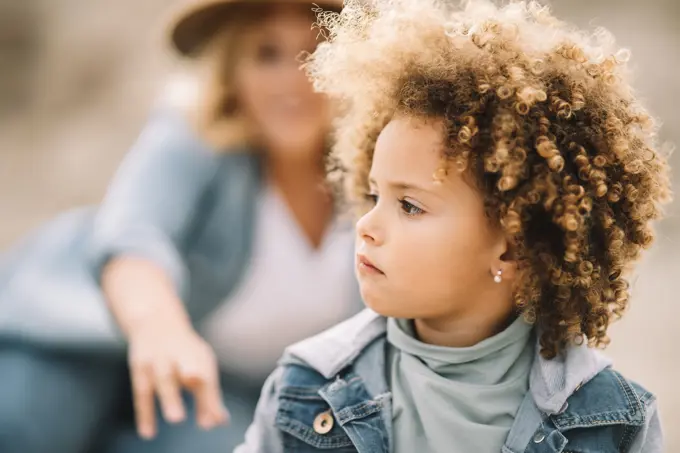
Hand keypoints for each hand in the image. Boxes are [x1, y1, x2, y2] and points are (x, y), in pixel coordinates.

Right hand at [127, 319, 228, 438]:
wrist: (154, 321)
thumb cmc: (183, 352)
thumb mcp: (199, 365)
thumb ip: (209, 396)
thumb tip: (220, 422)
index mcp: (199, 356)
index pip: (208, 378)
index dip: (212, 399)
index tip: (217, 421)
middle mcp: (180, 355)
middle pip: (188, 367)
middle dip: (195, 379)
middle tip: (204, 393)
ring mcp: (159, 359)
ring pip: (163, 378)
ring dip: (170, 398)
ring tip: (177, 418)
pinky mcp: (139, 367)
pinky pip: (141, 392)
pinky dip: (144, 413)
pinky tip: (148, 432)